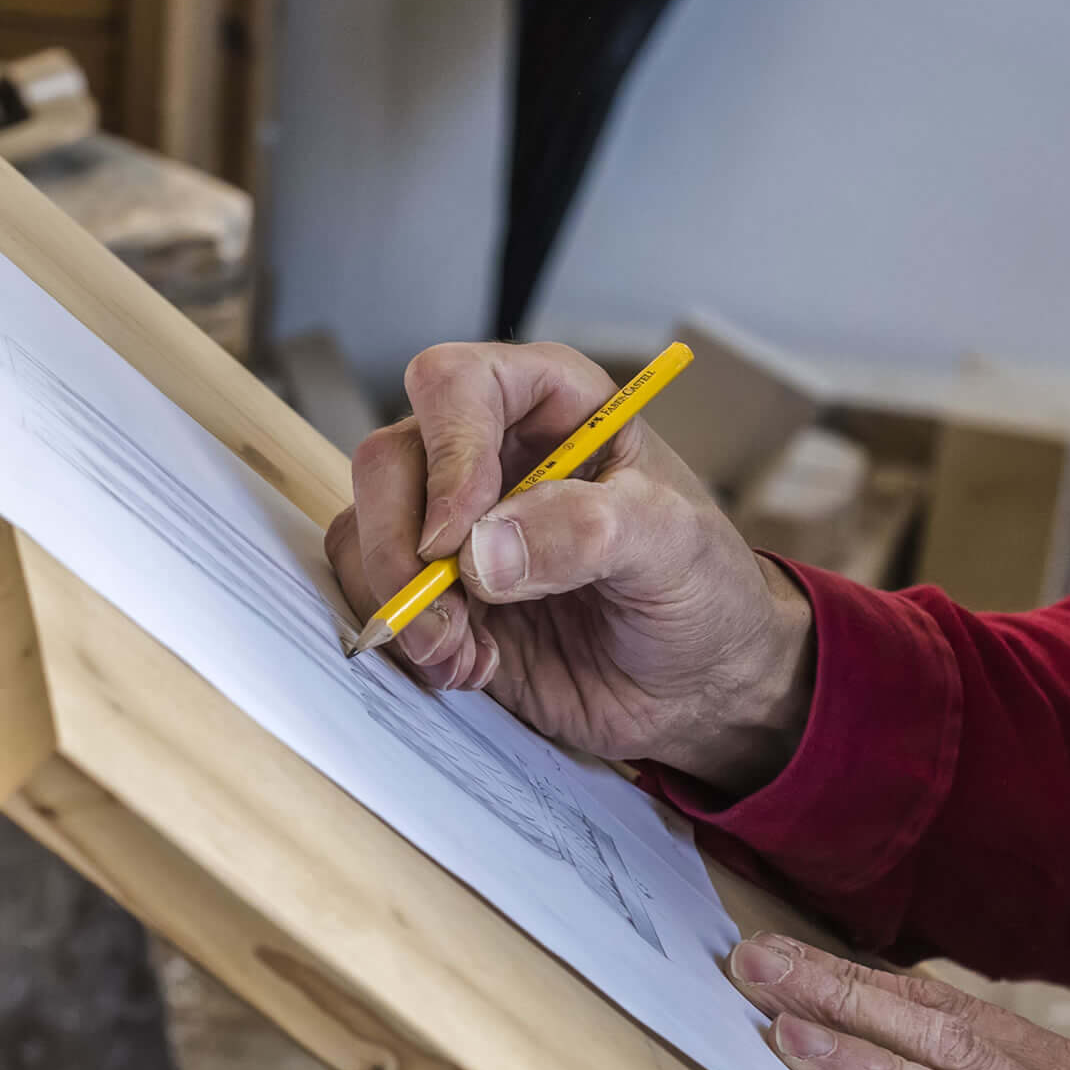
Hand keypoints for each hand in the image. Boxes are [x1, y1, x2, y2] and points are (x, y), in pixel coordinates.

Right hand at [325, 341, 815, 793]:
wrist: (701, 685)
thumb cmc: (704, 591)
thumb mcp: (674, 545)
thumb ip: (587, 531)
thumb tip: (482, 553)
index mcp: (549, 403)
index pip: (454, 384)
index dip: (445, 454)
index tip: (458, 536)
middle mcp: (487, 453)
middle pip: (388, 462)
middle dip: (403, 549)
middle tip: (452, 618)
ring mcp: (455, 528)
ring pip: (366, 533)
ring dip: (403, 605)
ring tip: (467, 655)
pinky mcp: (440, 596)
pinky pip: (377, 600)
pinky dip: (409, 642)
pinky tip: (471, 668)